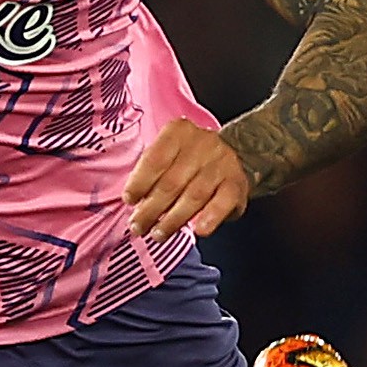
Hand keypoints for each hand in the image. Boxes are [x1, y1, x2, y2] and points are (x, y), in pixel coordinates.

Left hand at [124, 119, 251, 239]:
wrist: (233, 153)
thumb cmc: (189, 159)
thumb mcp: (169, 154)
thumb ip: (151, 173)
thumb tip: (133, 202)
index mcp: (179, 132)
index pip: (155, 159)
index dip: (139, 182)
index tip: (129, 200)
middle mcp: (202, 143)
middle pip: (172, 181)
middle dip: (151, 209)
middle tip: (138, 226)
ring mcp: (222, 163)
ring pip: (194, 196)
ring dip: (173, 220)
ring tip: (158, 234)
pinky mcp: (237, 183)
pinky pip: (222, 203)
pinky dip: (209, 218)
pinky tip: (198, 231)